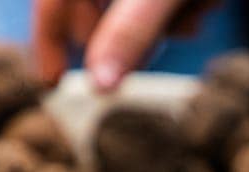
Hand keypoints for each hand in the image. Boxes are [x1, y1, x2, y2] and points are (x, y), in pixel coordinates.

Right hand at [33, 0, 215, 91]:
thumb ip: (130, 33)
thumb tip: (100, 87)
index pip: (52, 1)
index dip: (48, 42)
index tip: (50, 84)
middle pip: (95, 4)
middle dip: (132, 30)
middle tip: (158, 45)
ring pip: (137, 6)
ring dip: (169, 19)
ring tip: (201, 4)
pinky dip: (185, 3)